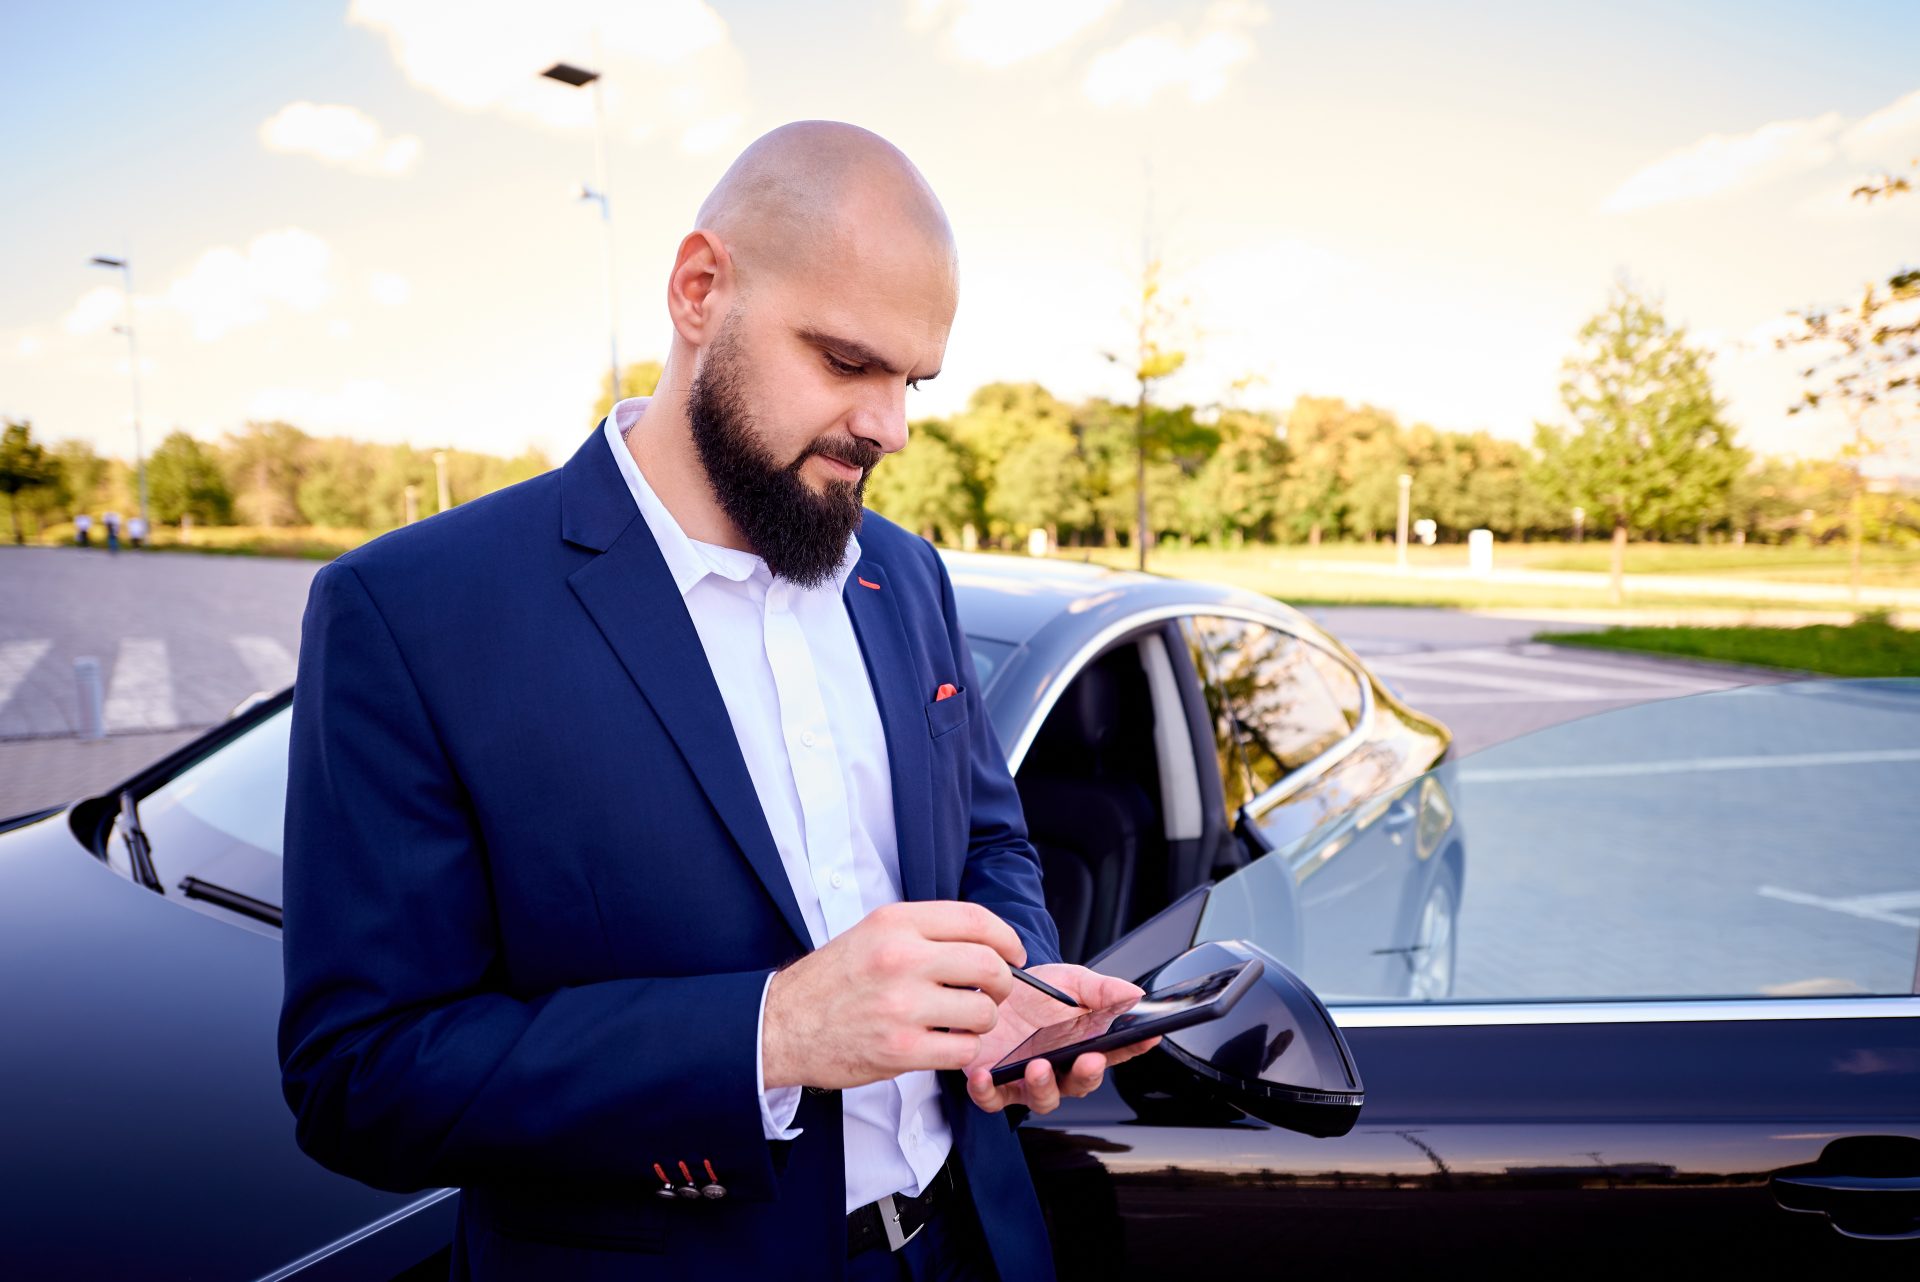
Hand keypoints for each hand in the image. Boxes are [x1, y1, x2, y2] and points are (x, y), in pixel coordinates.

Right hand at [762, 901, 1022, 1090]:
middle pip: (988, 964)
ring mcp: (902, 1005)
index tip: (1013, 954)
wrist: (782, 1025)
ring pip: (983, 1011)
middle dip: (1003, 982)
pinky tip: (947, 1043)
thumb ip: (924, 932)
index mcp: (896, 923)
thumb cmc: (831, 981)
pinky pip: (964, 1050)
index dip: (1006, 938)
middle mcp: (901, 958)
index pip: (974, 919)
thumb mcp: (872, 933)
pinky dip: (965, 1050)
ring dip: (984, 1021)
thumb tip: (985, 943)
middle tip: (996, 993)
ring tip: (964, 1022)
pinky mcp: (902, 1049)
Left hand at [964, 964, 1161, 1114]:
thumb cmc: (1033, 992)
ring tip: (1038, 1066)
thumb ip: (1101, 989)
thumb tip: (1135, 994)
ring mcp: (1028, 1079)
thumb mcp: (1069, 981)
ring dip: (1044, 1087)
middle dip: (1088, 1074)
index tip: (1148, 1037)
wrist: (990, 990)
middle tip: (1090, 1059)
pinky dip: (988, 1092)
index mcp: (1084, 1044)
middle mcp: (1061, 1068)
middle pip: (1082, 1083)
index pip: (1117, 1051)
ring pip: (1044, 1099)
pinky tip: (985, 1076)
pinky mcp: (995, 1083)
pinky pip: (993, 1099)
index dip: (1134, 1046)